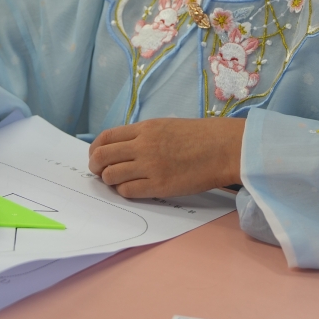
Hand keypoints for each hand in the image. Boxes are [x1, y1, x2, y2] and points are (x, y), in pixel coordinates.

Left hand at [88, 118, 245, 198]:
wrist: (223, 148)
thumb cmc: (199, 137)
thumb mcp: (167, 126)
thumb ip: (143, 136)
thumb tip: (121, 149)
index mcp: (145, 128)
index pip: (106, 138)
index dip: (95, 149)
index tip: (95, 157)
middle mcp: (143, 145)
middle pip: (102, 157)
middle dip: (95, 167)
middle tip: (99, 173)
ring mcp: (150, 165)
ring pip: (111, 175)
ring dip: (109, 181)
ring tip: (116, 183)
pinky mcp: (159, 185)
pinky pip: (128, 191)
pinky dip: (124, 192)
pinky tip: (131, 189)